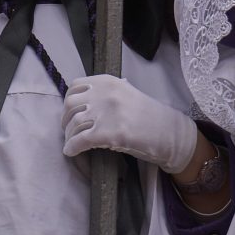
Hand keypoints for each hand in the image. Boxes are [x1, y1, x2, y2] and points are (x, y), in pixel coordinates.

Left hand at [61, 73, 202, 174]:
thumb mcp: (127, 94)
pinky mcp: (109, 134)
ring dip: (69, 136)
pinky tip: (71, 152)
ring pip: (73, 124)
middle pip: (70, 105)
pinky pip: (79, 140)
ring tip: (72, 143)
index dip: (70, 100)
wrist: (168, 133)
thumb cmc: (149, 116)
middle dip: (65, 119)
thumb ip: (107, 94)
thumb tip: (84, 100)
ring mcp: (107, 113)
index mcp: (110, 82)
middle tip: (69, 129)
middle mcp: (106, 94)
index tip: (71, 111)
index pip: (76, 86)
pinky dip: (71, 147)